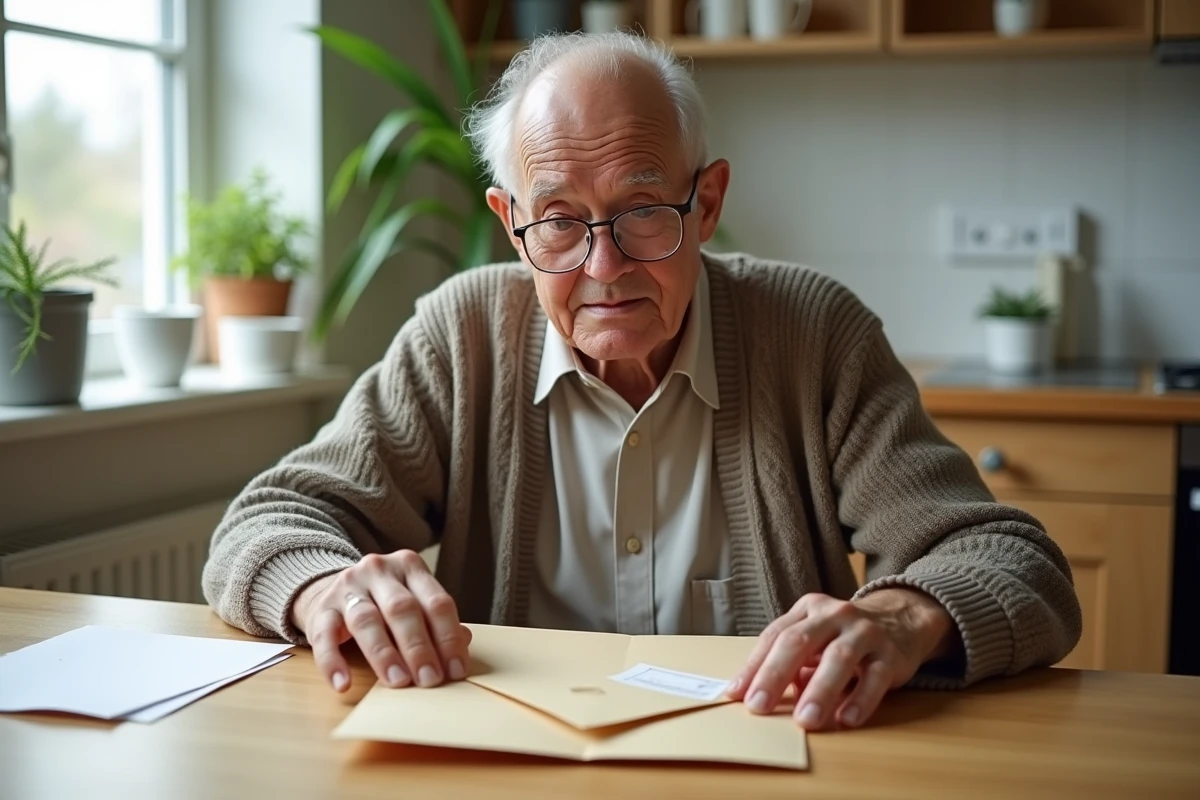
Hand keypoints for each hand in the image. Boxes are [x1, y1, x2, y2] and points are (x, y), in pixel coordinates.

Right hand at [290, 550, 471, 693]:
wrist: (331, 592)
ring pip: (367, 620)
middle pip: (403, 609)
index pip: (437, 602)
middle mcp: (379, 571)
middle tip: (430, 679)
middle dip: (419, 647)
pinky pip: (324, 636)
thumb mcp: (413, 602)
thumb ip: (436, 621)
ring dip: (384, 654)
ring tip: (398, 681)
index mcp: (410, 567)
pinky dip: (333, 662)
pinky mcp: (320, 608)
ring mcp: (347, 587)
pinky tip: (343, 684)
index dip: (449, 637)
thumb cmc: (383, 604)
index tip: (456, 670)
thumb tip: (464, 642)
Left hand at [725, 589, 959, 730]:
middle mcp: (834, 615)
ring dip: (819, 691)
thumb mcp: (816, 639)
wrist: (903, 619)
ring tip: (804, 721)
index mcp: (808, 609)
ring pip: (838, 659)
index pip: (774, 636)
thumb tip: (765, 695)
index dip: (753, 666)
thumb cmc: (845, 637)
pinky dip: (860, 700)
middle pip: (798, 641)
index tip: (736, 695)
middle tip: (758, 707)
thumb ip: (793, 663)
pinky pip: (875, 678)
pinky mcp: (891, 654)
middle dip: (775, 675)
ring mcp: (864, 632)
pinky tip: (846, 719)